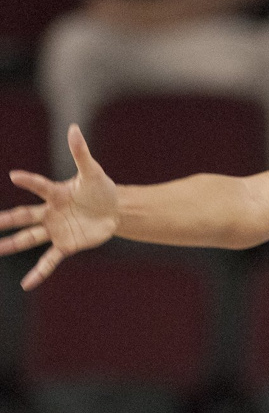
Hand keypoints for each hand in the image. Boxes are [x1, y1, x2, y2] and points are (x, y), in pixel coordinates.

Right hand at [0, 125, 118, 288]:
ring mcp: (56, 230)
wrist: (114, 210)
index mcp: (56, 193)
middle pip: (25, 217)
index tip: (15, 176)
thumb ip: (81, 152)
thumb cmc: (101, 188)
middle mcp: (50, 213)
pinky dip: (39, 272)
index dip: (30, 181)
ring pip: (30, 238)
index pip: (41, 186)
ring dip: (13, 245)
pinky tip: (26, 285)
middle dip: (7, 220)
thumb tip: (73, 128)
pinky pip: (49, 260)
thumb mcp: (93, 171)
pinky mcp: (66, 245)